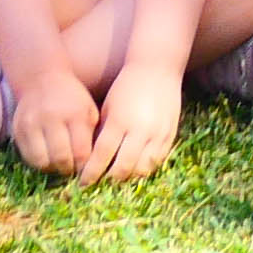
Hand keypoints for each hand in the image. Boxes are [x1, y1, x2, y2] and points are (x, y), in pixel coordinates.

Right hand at [7, 63, 103, 176]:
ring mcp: (31, 124)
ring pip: (42, 162)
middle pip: (60, 159)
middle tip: (73, 169)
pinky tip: (48, 157)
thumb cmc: (72, 100)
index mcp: (74, 114)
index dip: (84, 166)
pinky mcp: (18, 130)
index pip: (81, 153)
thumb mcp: (89, 112)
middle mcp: (51, 118)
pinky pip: (28, 157)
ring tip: (60, 164)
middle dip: (69, 169)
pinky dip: (39, 162)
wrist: (42, 79)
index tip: (87, 169)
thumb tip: (94, 166)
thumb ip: (93, 137)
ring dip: (52, 168)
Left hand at [79, 70, 184, 185]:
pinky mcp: (170, 135)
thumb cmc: (126, 86)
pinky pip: (157, 162)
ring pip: (142, 170)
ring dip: (128, 177)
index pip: (102, 156)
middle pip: (123, 168)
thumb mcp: (108, 107)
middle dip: (109, 180)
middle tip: (100, 182)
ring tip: (118, 176)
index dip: (91, 173)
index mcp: (119, 121)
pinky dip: (145, 168)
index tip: (83, 183)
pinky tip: (135, 167)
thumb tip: (92, 159)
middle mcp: (140, 130)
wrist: (157, 69)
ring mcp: (157, 134)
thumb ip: (102, 133)